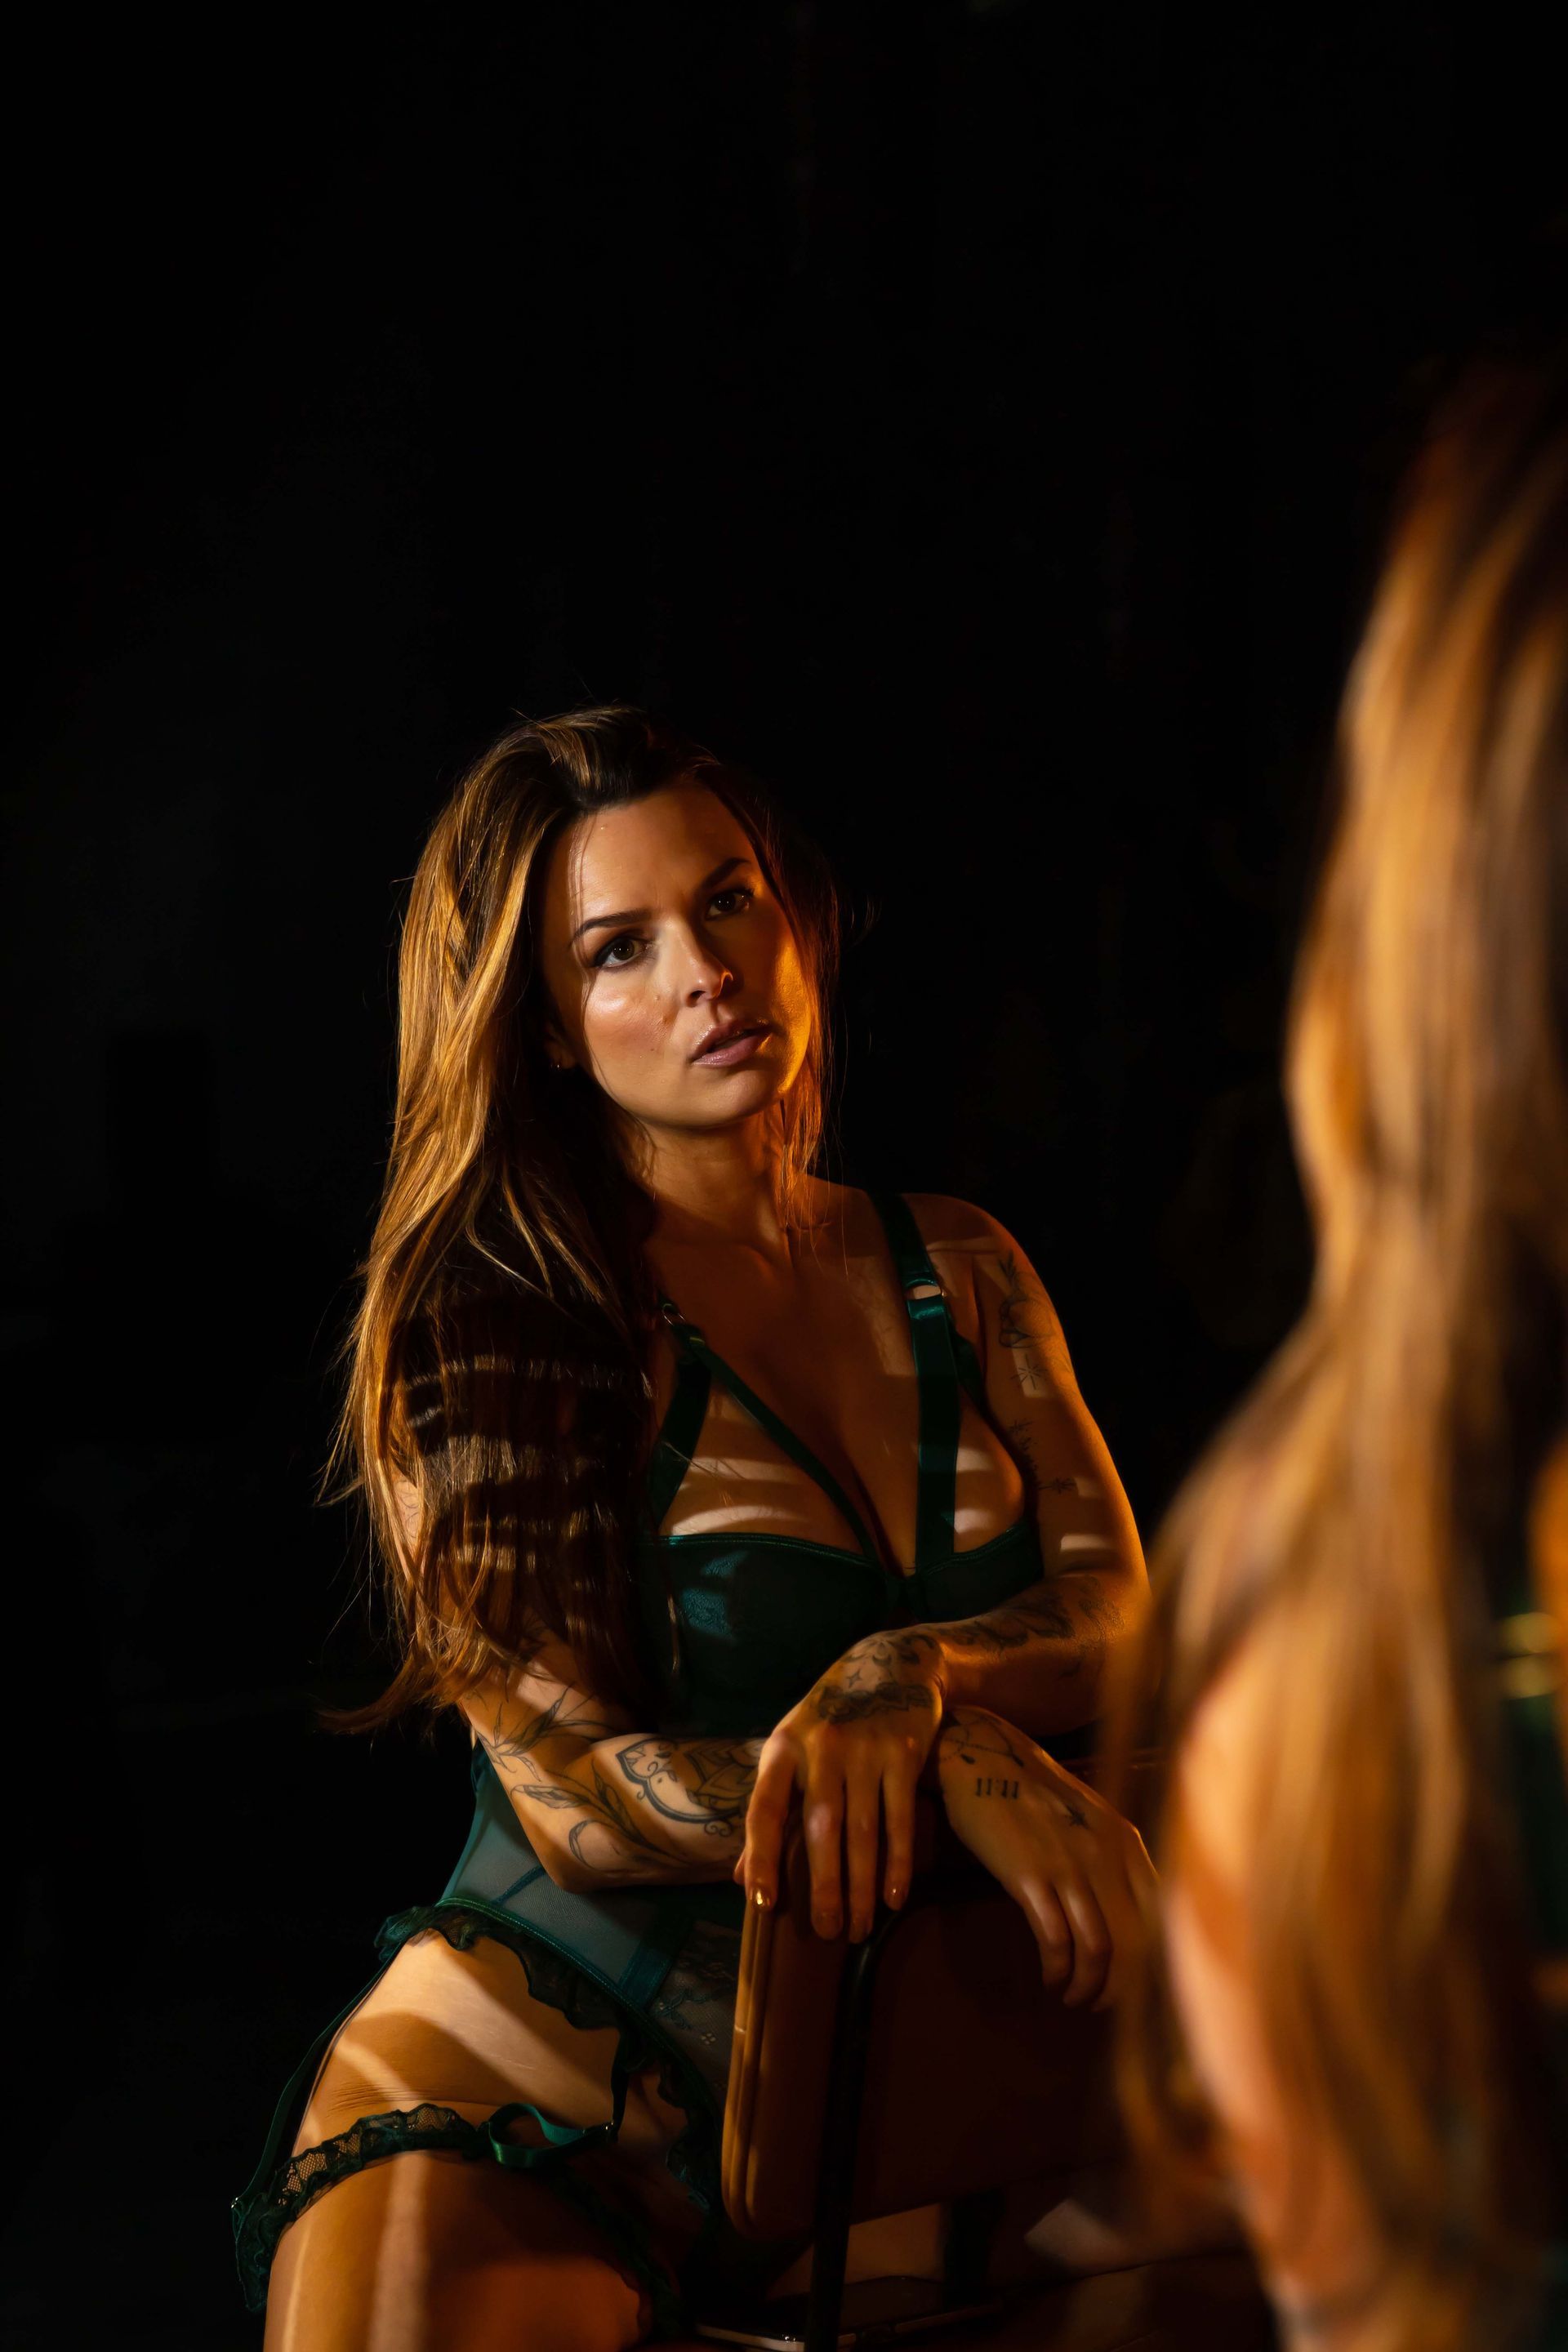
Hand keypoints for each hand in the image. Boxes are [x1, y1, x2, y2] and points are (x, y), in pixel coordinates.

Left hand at [730, 1630, 945, 1940]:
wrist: (890, 1663)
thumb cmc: (829, 1719)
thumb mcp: (789, 1751)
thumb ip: (769, 1810)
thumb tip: (738, 1879)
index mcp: (783, 1749)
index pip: (764, 1810)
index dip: (760, 1858)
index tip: (761, 1905)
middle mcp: (821, 1748)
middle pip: (820, 1829)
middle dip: (824, 1887)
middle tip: (828, 1933)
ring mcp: (864, 1750)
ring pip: (862, 1831)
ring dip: (862, 1886)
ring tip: (860, 1928)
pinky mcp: (903, 1752)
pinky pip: (900, 1819)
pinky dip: (899, 1862)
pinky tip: (894, 1897)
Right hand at [936, 1704, 1156, 2007]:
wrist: (983, 1756)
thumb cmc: (1033, 1792)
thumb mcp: (1088, 1819)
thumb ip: (1112, 1859)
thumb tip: (1128, 1916)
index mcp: (1127, 1841)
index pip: (1162, 1917)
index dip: (1154, 1961)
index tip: (1138, 1984)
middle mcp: (1107, 1854)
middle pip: (1135, 1943)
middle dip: (1123, 1987)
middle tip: (1103, 2004)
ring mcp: (1070, 1865)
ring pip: (1099, 1949)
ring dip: (1089, 1986)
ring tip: (1074, 1997)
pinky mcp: (1031, 1876)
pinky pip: (1056, 1940)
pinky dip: (1057, 1971)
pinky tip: (1050, 1978)